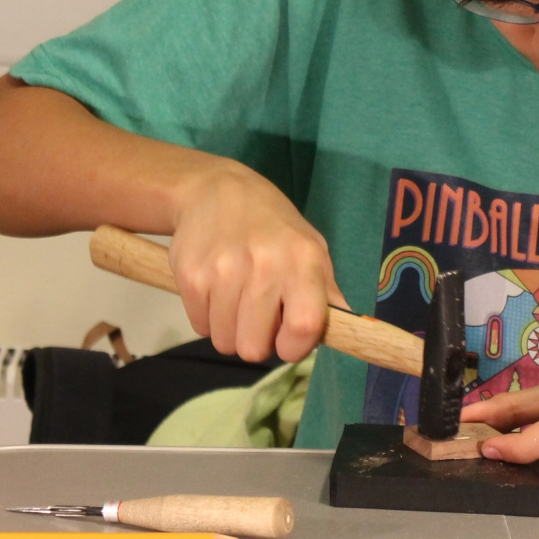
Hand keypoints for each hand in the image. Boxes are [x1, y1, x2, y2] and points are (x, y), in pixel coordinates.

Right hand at [168, 160, 347, 363]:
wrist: (215, 190)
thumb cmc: (272, 226)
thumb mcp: (311, 247)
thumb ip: (328, 291)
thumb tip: (348, 326)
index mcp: (302, 260)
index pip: (303, 327)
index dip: (294, 347)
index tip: (287, 341)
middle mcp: (263, 265)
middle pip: (254, 349)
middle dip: (256, 340)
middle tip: (257, 316)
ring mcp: (222, 271)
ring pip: (224, 342)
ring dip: (230, 329)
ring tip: (235, 298)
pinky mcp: (190, 276)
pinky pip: (199, 327)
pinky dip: (208, 317)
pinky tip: (215, 289)